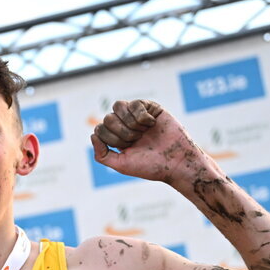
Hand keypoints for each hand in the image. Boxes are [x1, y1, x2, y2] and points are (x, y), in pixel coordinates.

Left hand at [90, 99, 204, 182]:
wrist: (176, 162)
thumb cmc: (150, 166)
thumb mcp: (121, 165)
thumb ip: (102, 155)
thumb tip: (93, 135)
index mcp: (116, 138)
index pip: (100, 129)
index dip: (111, 139)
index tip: (127, 148)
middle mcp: (125, 125)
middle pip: (108, 117)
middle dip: (122, 132)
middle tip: (137, 140)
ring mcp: (137, 115)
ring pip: (118, 106)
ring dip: (129, 122)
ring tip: (143, 132)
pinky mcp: (150, 107)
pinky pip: (135, 103)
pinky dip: (142, 116)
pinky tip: (152, 124)